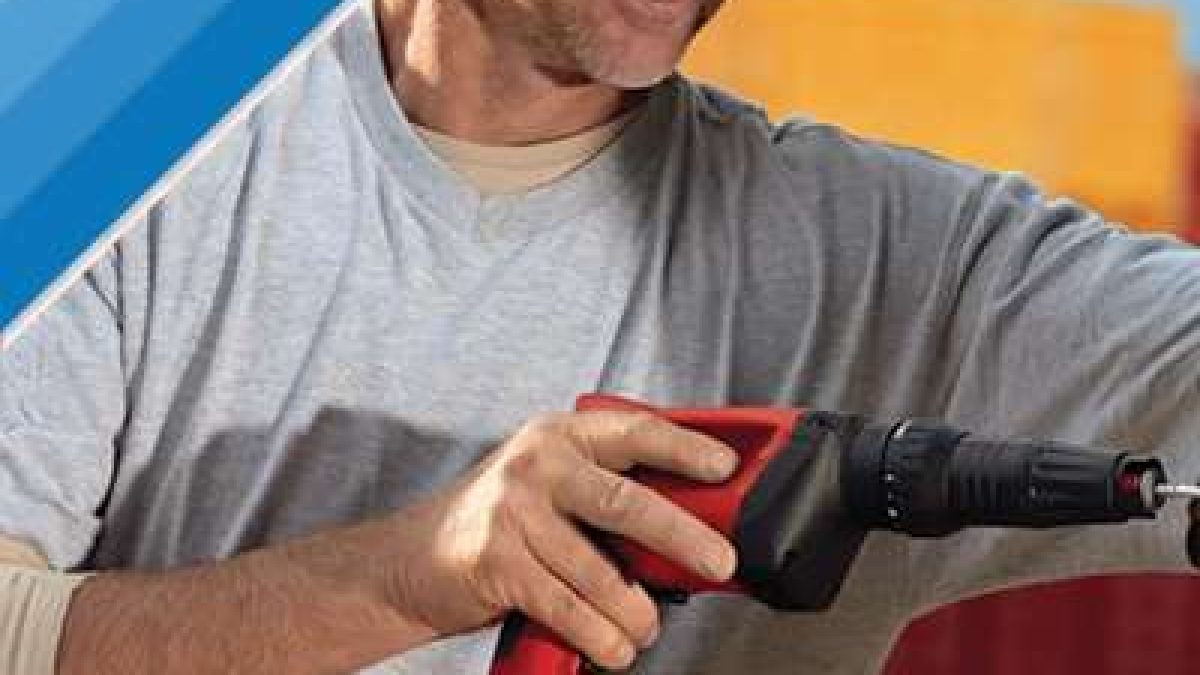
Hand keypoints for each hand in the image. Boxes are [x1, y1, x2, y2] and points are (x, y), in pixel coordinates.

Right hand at [385, 411, 738, 669]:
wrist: (410, 559)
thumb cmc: (496, 520)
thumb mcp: (547, 482)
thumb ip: (603, 488)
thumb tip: (688, 521)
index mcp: (559, 437)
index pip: (634, 431)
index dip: (685, 448)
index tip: (725, 469)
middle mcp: (537, 467)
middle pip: (626, 503)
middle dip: (683, 537)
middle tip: (719, 562)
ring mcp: (514, 514)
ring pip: (600, 574)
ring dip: (636, 612)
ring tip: (647, 628)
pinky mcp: (499, 563)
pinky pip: (569, 608)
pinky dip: (600, 636)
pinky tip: (616, 647)